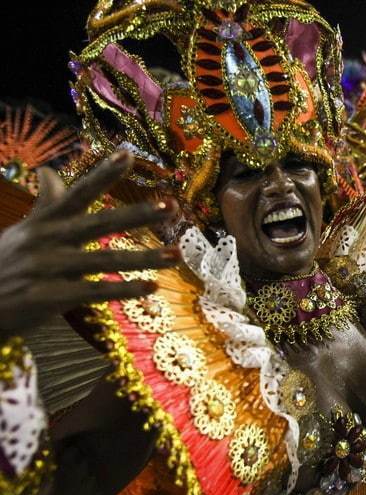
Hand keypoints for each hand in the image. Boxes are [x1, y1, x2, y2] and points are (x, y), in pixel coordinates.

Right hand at [0, 151, 179, 333]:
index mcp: (43, 222)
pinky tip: (152, 287)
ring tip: (176, 254)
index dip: (103, 173)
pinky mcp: (50, 298)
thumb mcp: (23, 231)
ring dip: (145, 258)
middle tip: (170, 206)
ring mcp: (48, 269)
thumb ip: (45, 204)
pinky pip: (97, 292)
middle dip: (137, 214)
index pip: (77, 192)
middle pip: (99, 223)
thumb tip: (50, 171)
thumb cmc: (4, 265)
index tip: (128, 153)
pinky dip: (126, 290)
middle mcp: (47, 241)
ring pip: (106, 261)